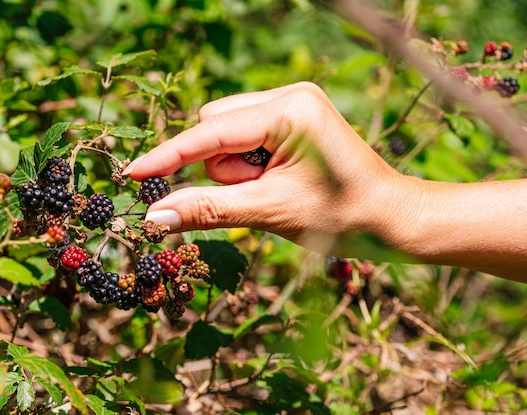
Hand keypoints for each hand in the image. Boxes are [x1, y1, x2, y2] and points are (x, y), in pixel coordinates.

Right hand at [123, 82, 414, 256]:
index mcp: (290, 109)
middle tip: (260, 195)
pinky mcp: (296, 120)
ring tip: (276, 192)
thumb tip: (153, 217)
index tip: (131, 174)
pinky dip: (250, 167)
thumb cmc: (344, 217)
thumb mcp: (271, 212)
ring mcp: (294, 105)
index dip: (168, 157)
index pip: (210, 133)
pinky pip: (247, 140)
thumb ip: (208, 210)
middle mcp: (291, 95)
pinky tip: (280, 183)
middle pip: (214, 127)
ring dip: (237, 172)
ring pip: (227, 135)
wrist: (394, 220)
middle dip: (222, 169)